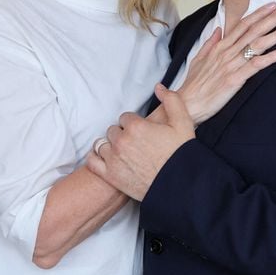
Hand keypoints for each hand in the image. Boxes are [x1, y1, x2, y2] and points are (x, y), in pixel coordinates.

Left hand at [87, 85, 194, 199]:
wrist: (180, 186)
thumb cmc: (181, 155)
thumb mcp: (183, 122)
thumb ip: (171, 100)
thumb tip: (159, 88)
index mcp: (136, 126)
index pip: (125, 117)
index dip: (134, 124)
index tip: (143, 133)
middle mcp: (121, 141)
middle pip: (113, 130)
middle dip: (123, 135)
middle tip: (136, 144)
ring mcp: (113, 159)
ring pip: (102, 144)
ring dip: (111, 147)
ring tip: (124, 153)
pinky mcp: (110, 176)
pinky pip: (92, 161)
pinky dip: (96, 158)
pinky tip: (106, 159)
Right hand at [179, 2, 275, 124]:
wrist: (186, 104)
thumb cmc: (193, 84)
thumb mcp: (198, 59)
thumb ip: (210, 43)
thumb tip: (218, 29)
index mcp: (220, 47)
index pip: (242, 25)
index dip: (259, 14)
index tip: (273, 5)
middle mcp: (227, 52)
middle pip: (253, 31)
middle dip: (273, 18)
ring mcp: (231, 65)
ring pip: (257, 45)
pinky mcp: (234, 79)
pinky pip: (255, 65)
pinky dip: (270, 58)